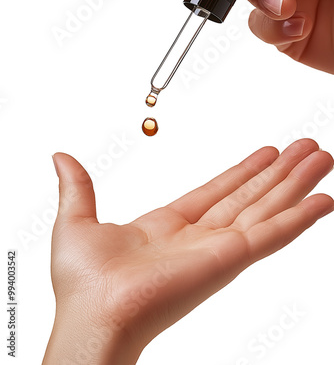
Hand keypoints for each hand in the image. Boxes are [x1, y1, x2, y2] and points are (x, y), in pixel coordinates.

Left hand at [43, 139, 332, 363]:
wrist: (93, 315)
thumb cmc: (82, 281)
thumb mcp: (75, 218)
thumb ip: (77, 185)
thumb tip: (60, 156)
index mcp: (171, 226)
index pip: (219, 191)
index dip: (244, 171)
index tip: (267, 153)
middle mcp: (202, 235)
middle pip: (252, 194)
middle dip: (281, 171)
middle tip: (308, 147)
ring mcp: (222, 246)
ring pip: (269, 207)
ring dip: (297, 183)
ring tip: (322, 158)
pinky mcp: (232, 258)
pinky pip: (275, 233)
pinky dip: (301, 216)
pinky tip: (324, 199)